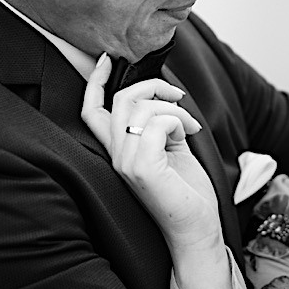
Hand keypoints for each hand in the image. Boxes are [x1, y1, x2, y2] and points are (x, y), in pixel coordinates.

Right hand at [80, 54, 219, 250]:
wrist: (197, 229)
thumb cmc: (187, 192)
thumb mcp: (172, 147)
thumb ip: (160, 123)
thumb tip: (164, 97)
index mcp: (119, 151)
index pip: (92, 111)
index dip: (95, 81)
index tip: (106, 58)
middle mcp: (116, 156)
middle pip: (119, 100)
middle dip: (152, 86)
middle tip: (178, 98)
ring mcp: (126, 163)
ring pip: (140, 108)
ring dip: (173, 108)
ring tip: (191, 126)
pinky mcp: (142, 169)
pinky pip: (155, 123)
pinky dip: (177, 120)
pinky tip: (189, 133)